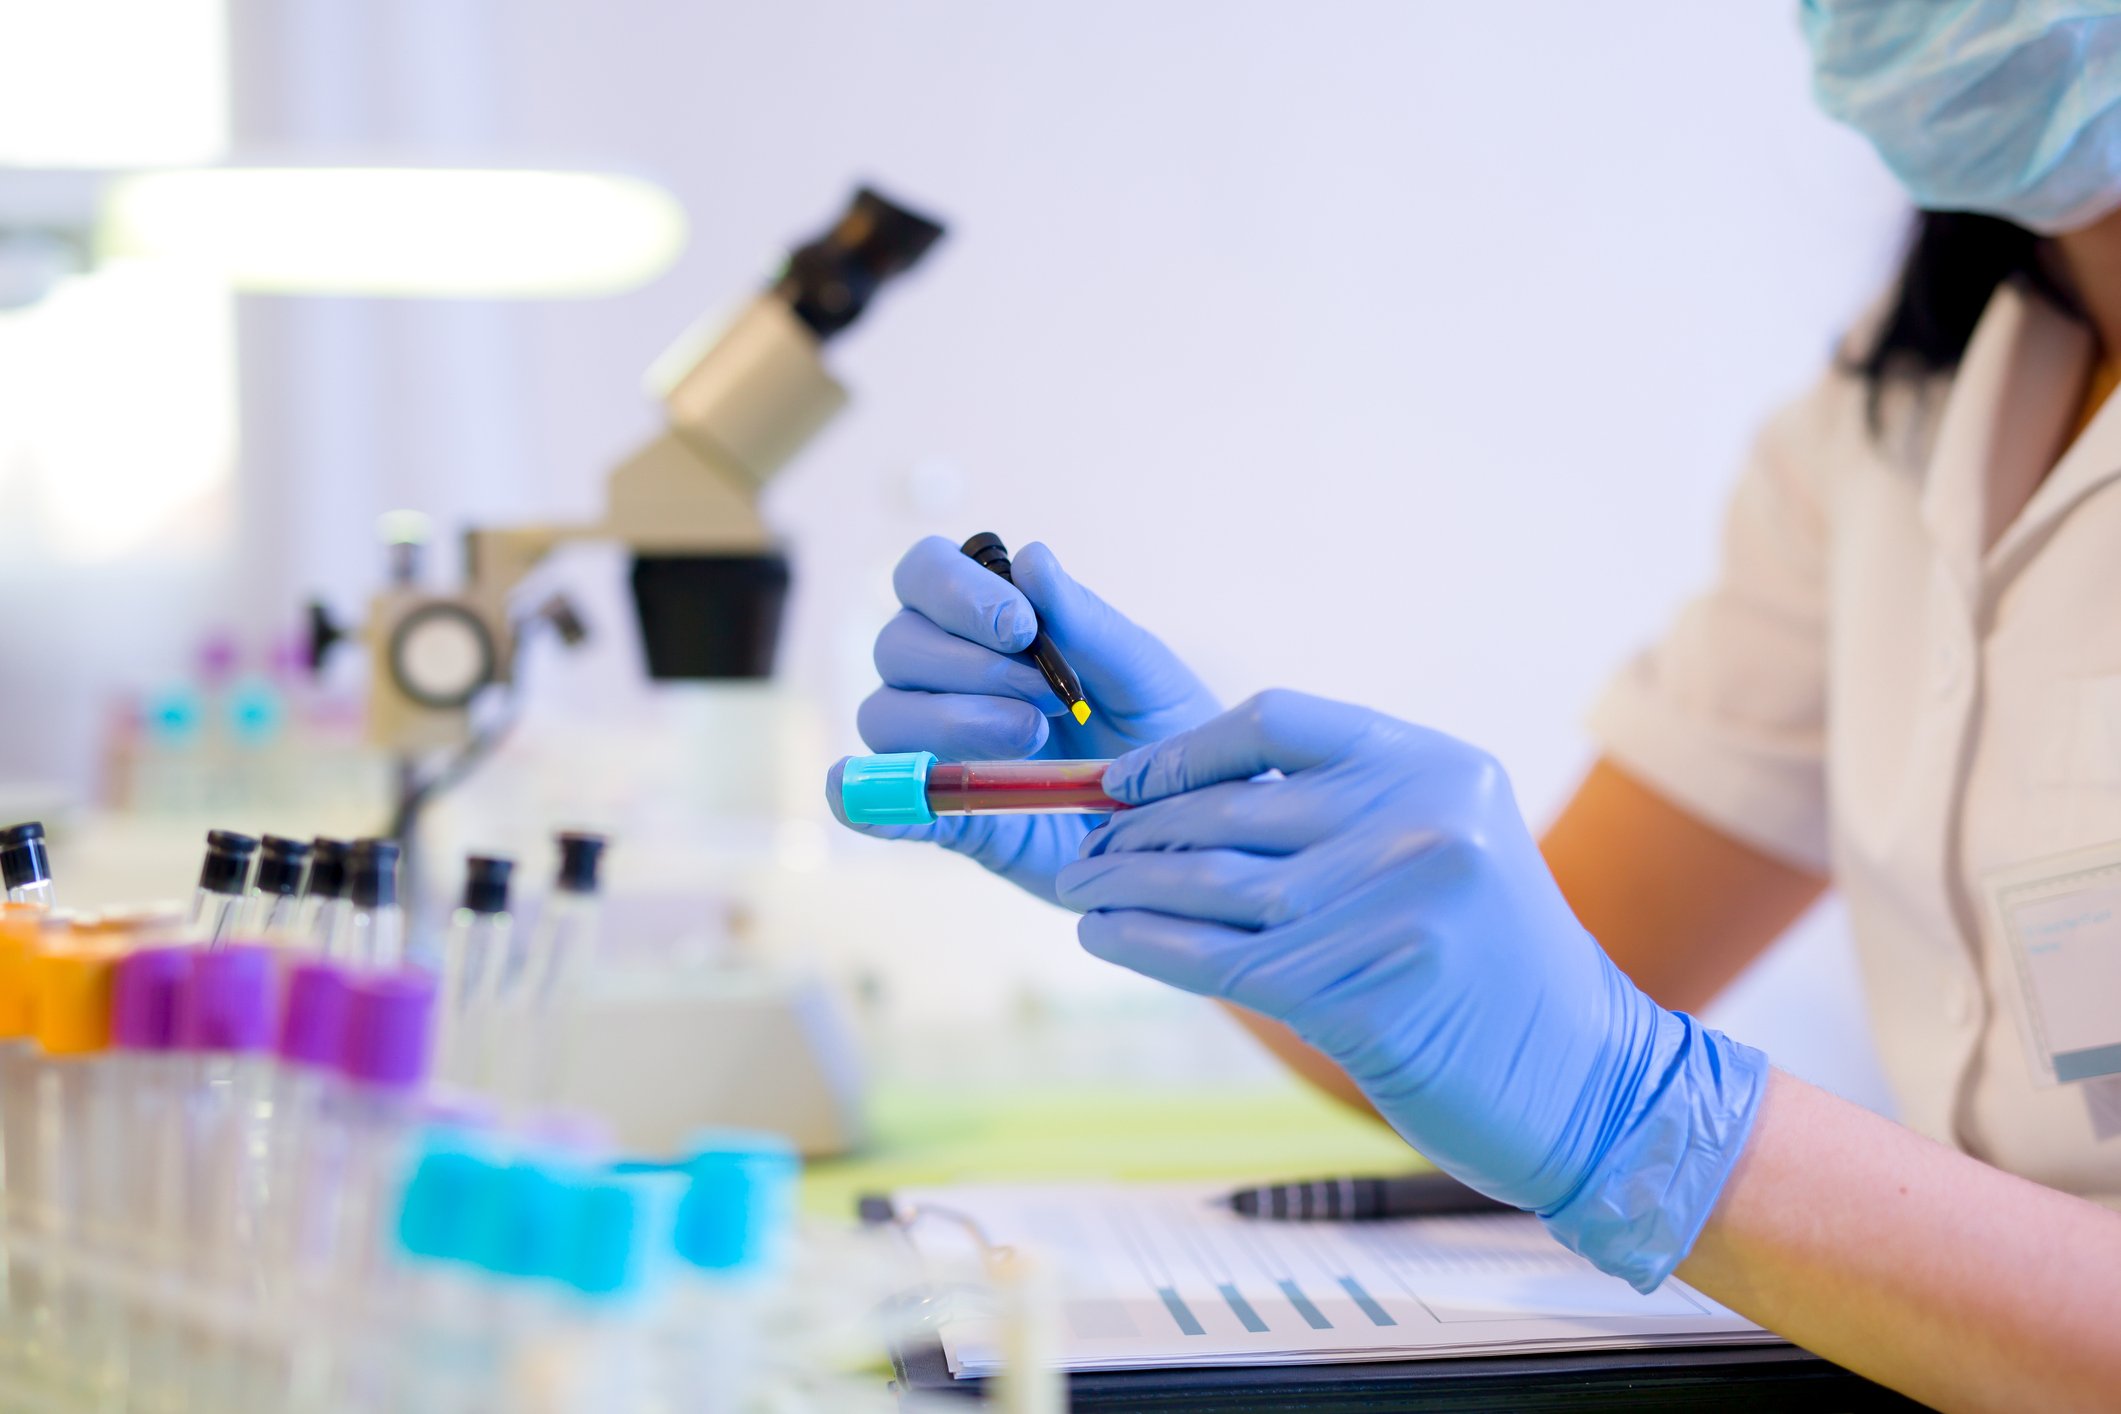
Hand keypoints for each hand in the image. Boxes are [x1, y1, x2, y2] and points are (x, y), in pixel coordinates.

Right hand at [830, 536, 1217, 901]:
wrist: (1186, 823)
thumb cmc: (1165, 731)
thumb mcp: (1143, 675)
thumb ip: (1086, 623)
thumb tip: (1031, 557)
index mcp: (991, 622)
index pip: (925, 575)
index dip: (955, 592)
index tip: (1021, 629)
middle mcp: (948, 675)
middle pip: (898, 643)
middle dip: (968, 666)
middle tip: (1048, 701)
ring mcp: (939, 745)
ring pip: (884, 714)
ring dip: (949, 721)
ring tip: (1031, 742)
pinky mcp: (943, 815)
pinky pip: (879, 801)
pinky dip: (870, 800)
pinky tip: (878, 806)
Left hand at [1054, 690, 1767, 1290]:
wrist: (1588, 1081)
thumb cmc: (1495, 969)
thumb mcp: (1444, 850)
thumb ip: (1342, 814)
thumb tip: (1184, 803)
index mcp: (1434, 764)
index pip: (1276, 720)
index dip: (1185, 749)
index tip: (1125, 782)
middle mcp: (1418, 820)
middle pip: (1231, 809)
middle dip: (1138, 831)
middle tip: (1082, 850)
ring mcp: (1394, 905)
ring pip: (1214, 885)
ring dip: (1126, 887)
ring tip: (1079, 892)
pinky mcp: (1364, 992)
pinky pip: (1219, 960)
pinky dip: (1146, 945)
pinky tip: (1102, 939)